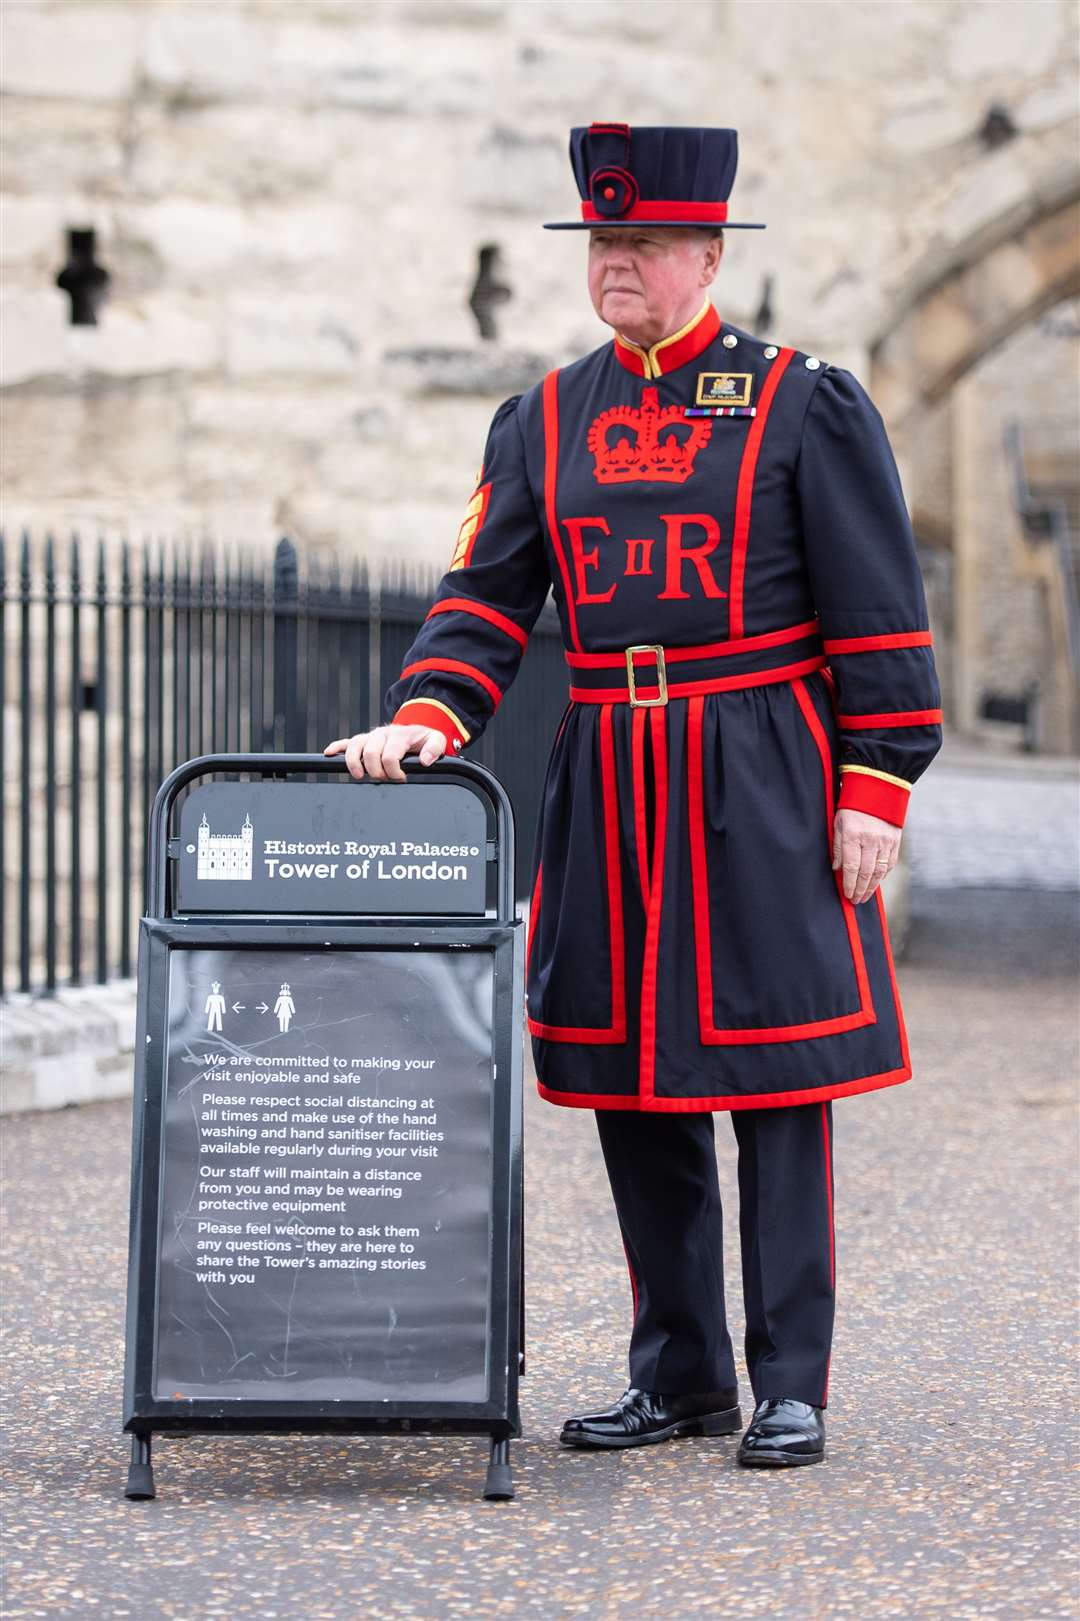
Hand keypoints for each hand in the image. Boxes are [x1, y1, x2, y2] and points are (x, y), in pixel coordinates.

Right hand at [323, 723, 447, 782]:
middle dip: (376, 770)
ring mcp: (371, 736)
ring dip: (354, 762)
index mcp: (400, 734)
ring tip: (359, 776)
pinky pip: (346, 741)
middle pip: (371, 752)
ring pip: (355, 746)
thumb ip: (434, 749)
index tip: (401, 778)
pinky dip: (336, 747)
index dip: (394, 771)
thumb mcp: (436, 740)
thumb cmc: (424, 739)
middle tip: (385, 778)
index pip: (390, 755)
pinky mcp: (363, 740)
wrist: (415, 730)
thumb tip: (426, 761)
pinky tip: (329, 753)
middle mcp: (382, 733)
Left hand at [831, 807, 900, 903]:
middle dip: (859, 890)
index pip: (851, 867)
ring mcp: (885, 841)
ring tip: (864, 896)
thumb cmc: (852, 807)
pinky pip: (889, 863)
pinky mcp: (895, 841)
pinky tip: (876, 882)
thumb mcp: (838, 822)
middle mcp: (871, 840)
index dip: (848, 884)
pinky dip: (882, 875)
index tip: (846, 895)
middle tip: (855, 900)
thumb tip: (837, 868)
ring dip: (871, 887)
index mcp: (853, 835)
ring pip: (879, 871)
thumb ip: (838, 846)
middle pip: (865, 873)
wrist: (878, 789)